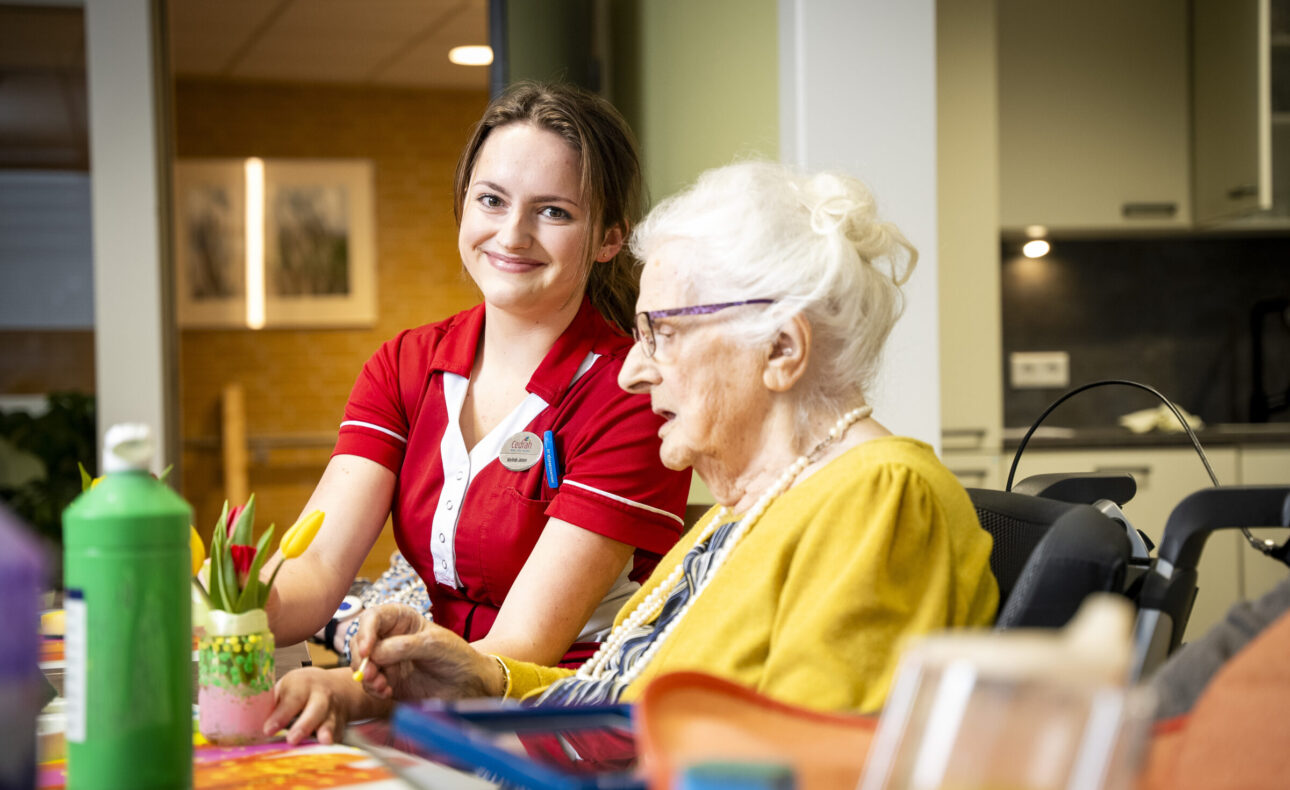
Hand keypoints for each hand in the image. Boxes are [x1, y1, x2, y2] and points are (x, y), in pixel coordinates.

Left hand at [264, 666, 387, 745]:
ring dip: (327, 731)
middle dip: (305, 724)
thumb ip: (272, 704)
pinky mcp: (341, 723)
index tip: (267, 730)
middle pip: (315, 708)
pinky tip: (328, 750)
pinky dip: (335, 740)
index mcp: (302, 684)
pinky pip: (339, 732)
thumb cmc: (302, 690)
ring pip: (331, 720)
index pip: (292, 699)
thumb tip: (247, 723)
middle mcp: (320, 695)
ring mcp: (333, 710)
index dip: (281, 714)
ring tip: (324, 741)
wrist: (336, 687)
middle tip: (292, 739)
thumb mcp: (287, 689)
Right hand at [352, 604, 502, 700]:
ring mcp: (387, 660)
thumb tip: (374, 653)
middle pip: (360, 642)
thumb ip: (404, 646)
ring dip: (366, 676)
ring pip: (361, 664)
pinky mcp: (387, 681)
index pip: (373, 618)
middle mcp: (389, 638)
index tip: (367, 649)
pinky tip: (386, 692)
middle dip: (362, 658)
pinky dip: (373, 688)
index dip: (365, 632)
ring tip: (381, 685)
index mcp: (401, 619)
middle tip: (370, 674)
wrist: (469, 685)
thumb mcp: (434, 645)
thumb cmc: (456, 656)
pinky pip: (369, 684)